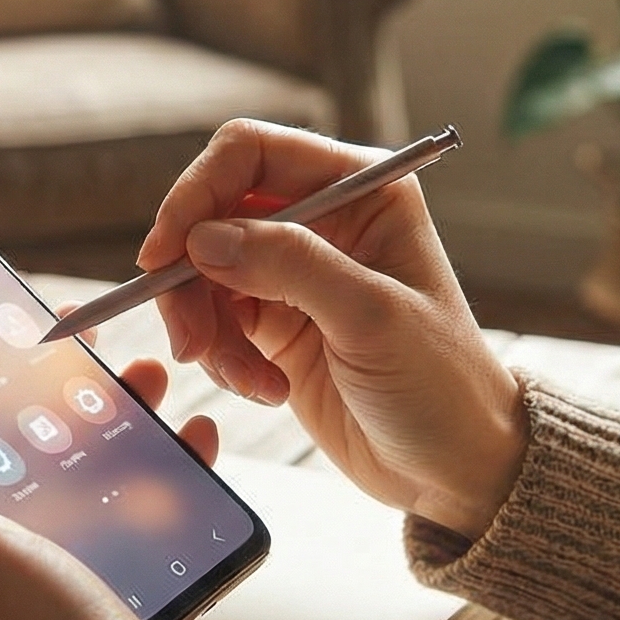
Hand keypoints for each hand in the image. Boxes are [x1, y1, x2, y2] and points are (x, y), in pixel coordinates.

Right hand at [141, 119, 525, 539]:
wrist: (453, 466)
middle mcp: (324, 218)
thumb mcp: (371, 318)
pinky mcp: (274, 322)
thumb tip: (204, 238)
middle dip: (191, 277)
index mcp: (362, 189)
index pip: (252, 152)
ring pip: (203, 272)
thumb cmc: (441, 384)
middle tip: (190, 340)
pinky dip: (221, 357)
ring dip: (207, 328)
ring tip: (246, 379)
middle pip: (213, 213)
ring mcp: (294, 272)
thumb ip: (290, 266)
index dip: (198, 193)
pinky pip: (215, 321)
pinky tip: (263, 388)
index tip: (165, 252)